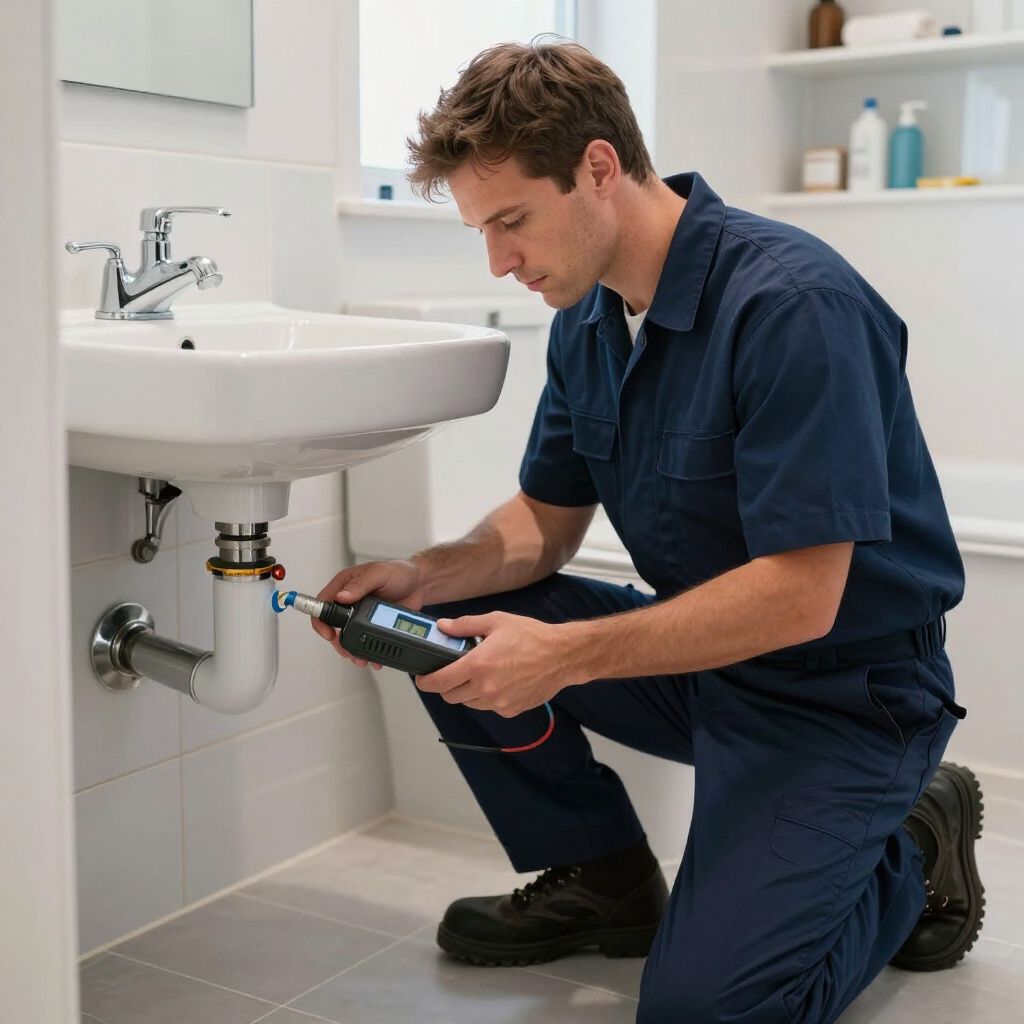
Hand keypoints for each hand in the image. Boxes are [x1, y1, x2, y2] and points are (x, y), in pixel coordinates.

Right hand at [312, 559, 423, 668]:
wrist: (420, 584)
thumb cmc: (399, 572)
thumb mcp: (379, 573)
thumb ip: (360, 584)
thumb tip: (342, 596)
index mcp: (345, 585)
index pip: (323, 603)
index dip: (321, 620)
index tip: (328, 633)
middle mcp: (350, 601)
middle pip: (333, 626)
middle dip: (339, 642)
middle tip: (348, 652)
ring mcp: (360, 615)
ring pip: (348, 637)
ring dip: (353, 651)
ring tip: (362, 659)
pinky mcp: (372, 625)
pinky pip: (365, 641)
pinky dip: (368, 652)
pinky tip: (374, 658)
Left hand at [415, 612, 580, 717]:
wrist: (562, 656)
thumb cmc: (532, 636)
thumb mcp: (496, 621)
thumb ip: (465, 625)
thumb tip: (443, 626)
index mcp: (477, 665)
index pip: (439, 682)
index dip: (425, 682)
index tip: (422, 679)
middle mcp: (485, 688)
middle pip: (451, 696)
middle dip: (447, 685)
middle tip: (454, 672)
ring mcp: (498, 702)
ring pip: (469, 703)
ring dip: (467, 692)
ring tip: (480, 674)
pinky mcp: (510, 710)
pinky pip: (489, 707)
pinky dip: (487, 698)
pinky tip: (499, 682)